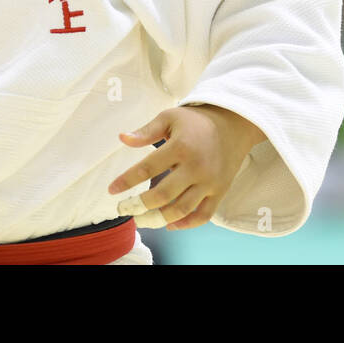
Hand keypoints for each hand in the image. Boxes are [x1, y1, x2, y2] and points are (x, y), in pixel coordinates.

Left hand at [107, 104, 265, 230]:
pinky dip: (186, 224)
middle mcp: (196, 167)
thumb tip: (122, 138)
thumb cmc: (195, 121)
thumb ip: (146, 131)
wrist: (232, 125)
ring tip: (142, 220)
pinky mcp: (219, 191)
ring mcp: (209, 182)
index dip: (127, 181)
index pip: (147, 168)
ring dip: (158, 219)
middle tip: (124, 209)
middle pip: (163, 195)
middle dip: (139, 206)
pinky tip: (169, 224)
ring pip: (181, 210)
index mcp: (180, 147)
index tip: (111, 190)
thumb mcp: (169, 117)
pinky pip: (203, 215)